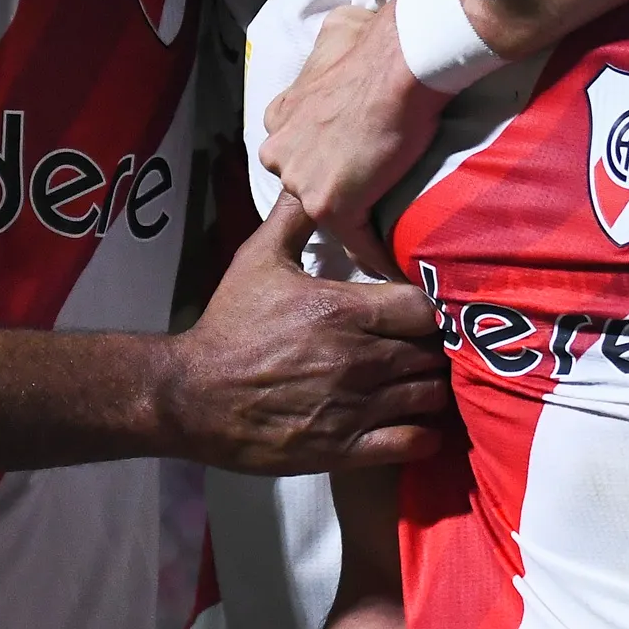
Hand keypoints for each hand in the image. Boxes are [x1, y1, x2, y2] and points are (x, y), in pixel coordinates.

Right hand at [161, 196, 447, 473]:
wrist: (192, 396)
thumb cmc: (228, 326)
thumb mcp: (256, 260)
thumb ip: (293, 218)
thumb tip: (310, 179)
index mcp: (344, 311)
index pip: (424, 307)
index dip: (432, 307)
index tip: (422, 310)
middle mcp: (359, 359)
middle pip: (434, 352)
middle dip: (436, 348)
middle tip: (427, 347)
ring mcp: (355, 408)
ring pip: (431, 396)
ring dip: (432, 388)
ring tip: (422, 382)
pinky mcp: (346, 448)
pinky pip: (412, 443)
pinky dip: (423, 435)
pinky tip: (415, 423)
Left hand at [260, 3, 452, 279]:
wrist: (399, 65)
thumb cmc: (374, 45)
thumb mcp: (335, 34)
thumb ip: (330, 51)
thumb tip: (346, 30)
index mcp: (280, 117)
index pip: (297, 152)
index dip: (325, 161)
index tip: (350, 168)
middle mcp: (280, 153)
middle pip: (307, 186)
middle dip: (336, 194)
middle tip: (376, 200)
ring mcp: (302, 183)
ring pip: (330, 214)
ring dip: (358, 224)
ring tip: (389, 234)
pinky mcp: (331, 208)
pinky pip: (357, 243)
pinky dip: (377, 255)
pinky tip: (396, 264)